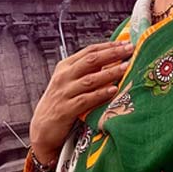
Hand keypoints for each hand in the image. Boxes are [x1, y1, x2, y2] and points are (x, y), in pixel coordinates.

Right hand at [29, 39, 134, 166]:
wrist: (43, 128)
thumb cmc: (61, 103)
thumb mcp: (70, 83)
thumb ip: (87, 72)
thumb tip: (113, 61)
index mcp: (65, 67)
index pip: (89, 51)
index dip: (108, 46)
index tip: (125, 43)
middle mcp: (64, 77)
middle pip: (91, 61)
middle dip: (112, 54)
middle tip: (129, 49)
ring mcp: (64, 93)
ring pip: (90, 79)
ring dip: (110, 72)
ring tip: (126, 67)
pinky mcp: (66, 109)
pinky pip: (86, 100)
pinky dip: (100, 94)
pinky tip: (113, 90)